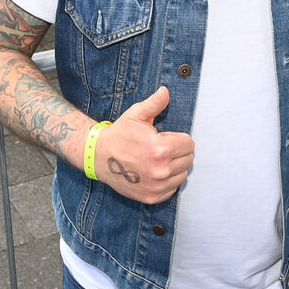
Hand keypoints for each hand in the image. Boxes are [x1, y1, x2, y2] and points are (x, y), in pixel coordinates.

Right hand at [93, 87, 193, 203]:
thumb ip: (154, 104)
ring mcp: (156, 186)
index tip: (165, 138)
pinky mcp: (151, 197)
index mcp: (160, 148)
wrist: (99, 157)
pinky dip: (167, 181)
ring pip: (182, 175)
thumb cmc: (120, 134)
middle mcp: (160, 170)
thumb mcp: (136, 115)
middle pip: (188, 160)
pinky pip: (172, 188)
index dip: (179, 138)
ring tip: (158, 160)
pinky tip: (154, 172)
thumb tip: (165, 91)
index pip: (189, 144)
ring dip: (174, 167)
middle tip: (161, 149)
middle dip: (178, 152)